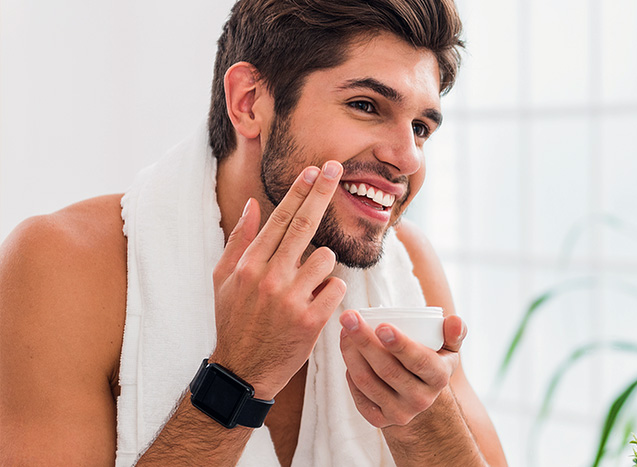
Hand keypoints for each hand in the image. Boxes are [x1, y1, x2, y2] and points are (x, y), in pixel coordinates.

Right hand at [209, 161, 346, 398]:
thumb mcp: (224, 280)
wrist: (242, 371)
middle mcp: (270, 277)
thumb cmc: (234, 321)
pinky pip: (336, 288)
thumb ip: (241, 241)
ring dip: (324, 267)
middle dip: (322, 193)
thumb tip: (256, 204)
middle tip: (335, 168)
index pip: (280, 219)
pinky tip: (316, 303)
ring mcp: (291, 298)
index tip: (315, 170)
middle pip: (304, 225)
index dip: (300, 192)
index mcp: (250, 265)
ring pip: (327, 259)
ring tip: (307, 285)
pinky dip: (331, 292)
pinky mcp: (311, 320)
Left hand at [339, 310, 466, 426]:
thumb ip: (454, 333)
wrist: (421, 398)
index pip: (419, 361)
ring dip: (351, 354)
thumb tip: (455, 320)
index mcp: (439, 378)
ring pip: (368, 382)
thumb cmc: (433, 362)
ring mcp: (399, 413)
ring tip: (344, 330)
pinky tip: (348, 353)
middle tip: (349, 318)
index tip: (381, 326)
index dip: (400, 344)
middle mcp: (421, 399)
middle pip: (388, 370)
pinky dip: (350, 374)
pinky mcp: (380, 421)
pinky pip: (359, 396)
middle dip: (365, 341)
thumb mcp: (449, 349)